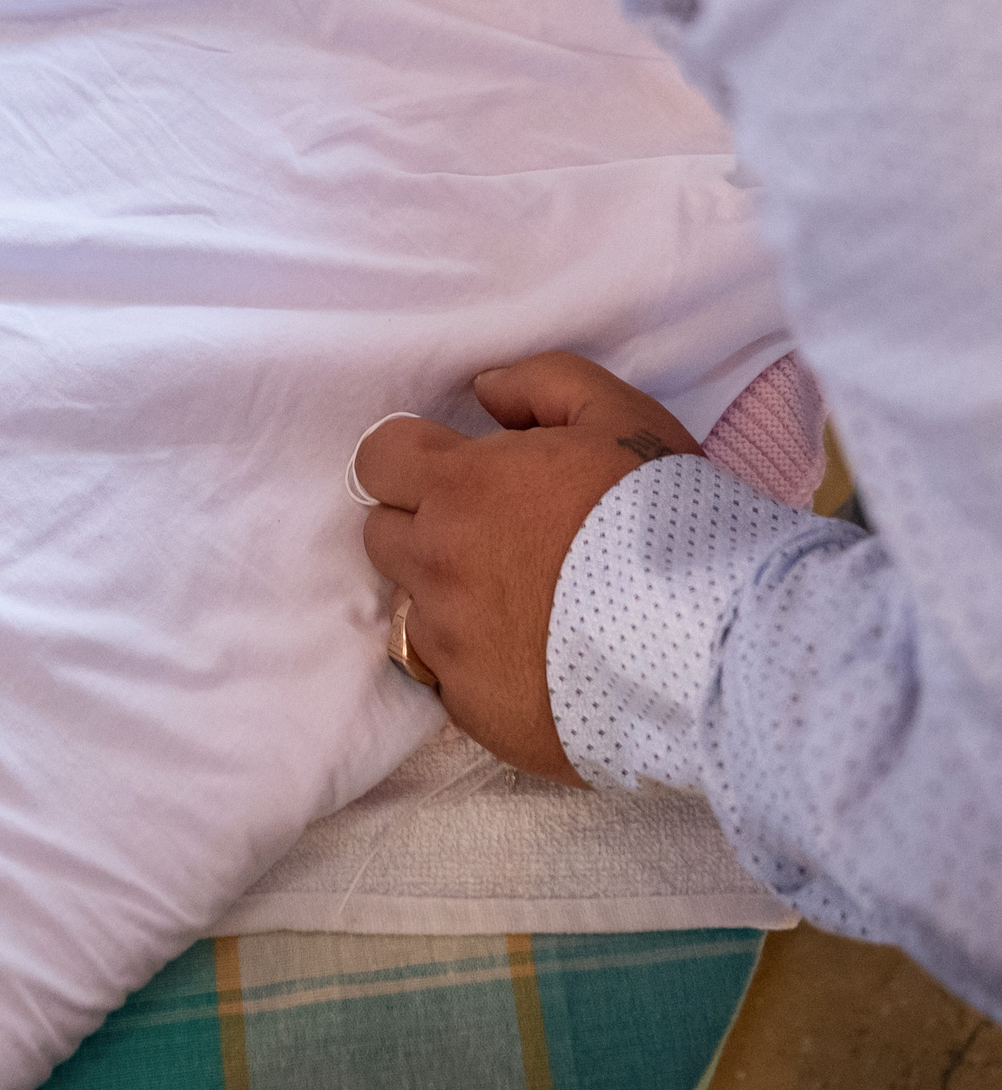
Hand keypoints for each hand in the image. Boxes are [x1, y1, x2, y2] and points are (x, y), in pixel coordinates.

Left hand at [354, 351, 700, 784]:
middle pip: (384, 533)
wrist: (710, 643)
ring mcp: (449, 642)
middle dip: (425, 526)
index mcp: (460, 488)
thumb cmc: (666, 518)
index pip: (378, 459)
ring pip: (412, 609)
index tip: (458, 472)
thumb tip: (485, 391)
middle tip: (497, 536)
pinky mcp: (472, 707)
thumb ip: (542, 382)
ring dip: (450, 600)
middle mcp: (436, 563)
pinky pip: (449, 679)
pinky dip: (481, 666)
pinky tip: (538, 660)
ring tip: (525, 605)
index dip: (413, 459)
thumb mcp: (621, 415)